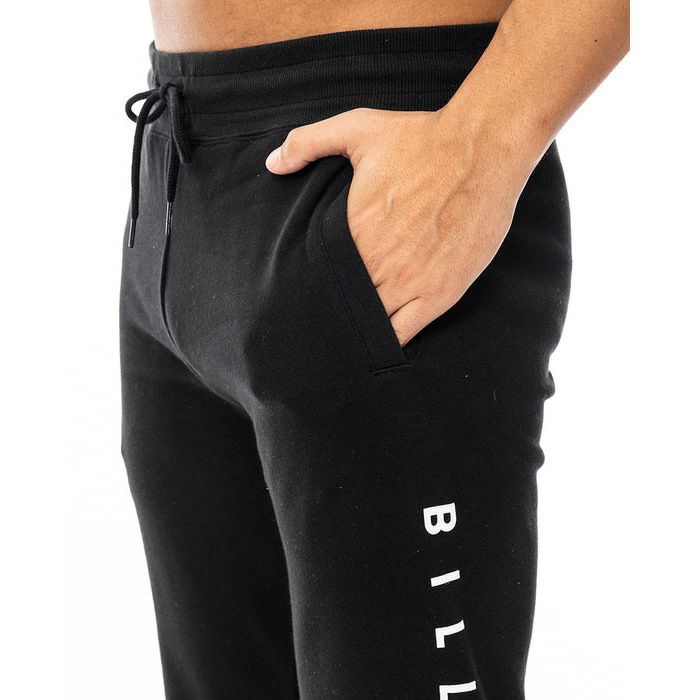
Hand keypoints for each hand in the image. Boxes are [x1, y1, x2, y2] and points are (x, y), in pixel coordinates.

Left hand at [265, 107, 532, 346]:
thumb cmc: (422, 139)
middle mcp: (377, 262)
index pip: (318, 275)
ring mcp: (409, 282)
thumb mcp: (358, 127)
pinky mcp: (439, 293)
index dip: (311, 286)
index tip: (306, 291)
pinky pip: (403, 334)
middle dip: (331, 309)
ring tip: (345, 336)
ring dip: (356, 329)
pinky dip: (387, 342)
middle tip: (322, 318)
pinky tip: (377, 344)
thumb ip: (308, 142)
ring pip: (369, 322)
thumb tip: (271, 164)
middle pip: (341, 301)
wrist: (482, 148)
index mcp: (352, 230)